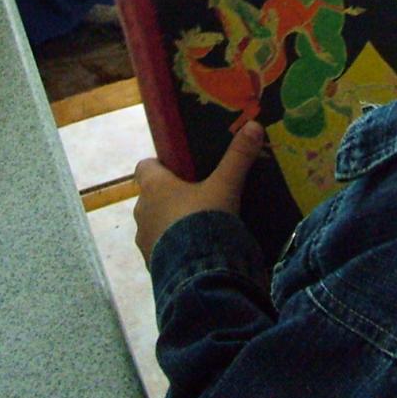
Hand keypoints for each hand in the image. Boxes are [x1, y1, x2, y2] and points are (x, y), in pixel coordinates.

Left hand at [133, 121, 264, 262]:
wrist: (197, 272)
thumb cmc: (204, 219)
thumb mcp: (225, 186)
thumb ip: (238, 157)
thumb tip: (254, 125)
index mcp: (154, 187)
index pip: (144, 167)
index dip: (159, 165)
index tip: (179, 168)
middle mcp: (142, 211)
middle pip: (151, 196)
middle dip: (169, 196)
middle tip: (198, 196)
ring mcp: (144, 240)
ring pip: (154, 224)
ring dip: (170, 224)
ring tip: (199, 227)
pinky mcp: (150, 264)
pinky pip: (160, 250)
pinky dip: (173, 248)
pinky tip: (196, 252)